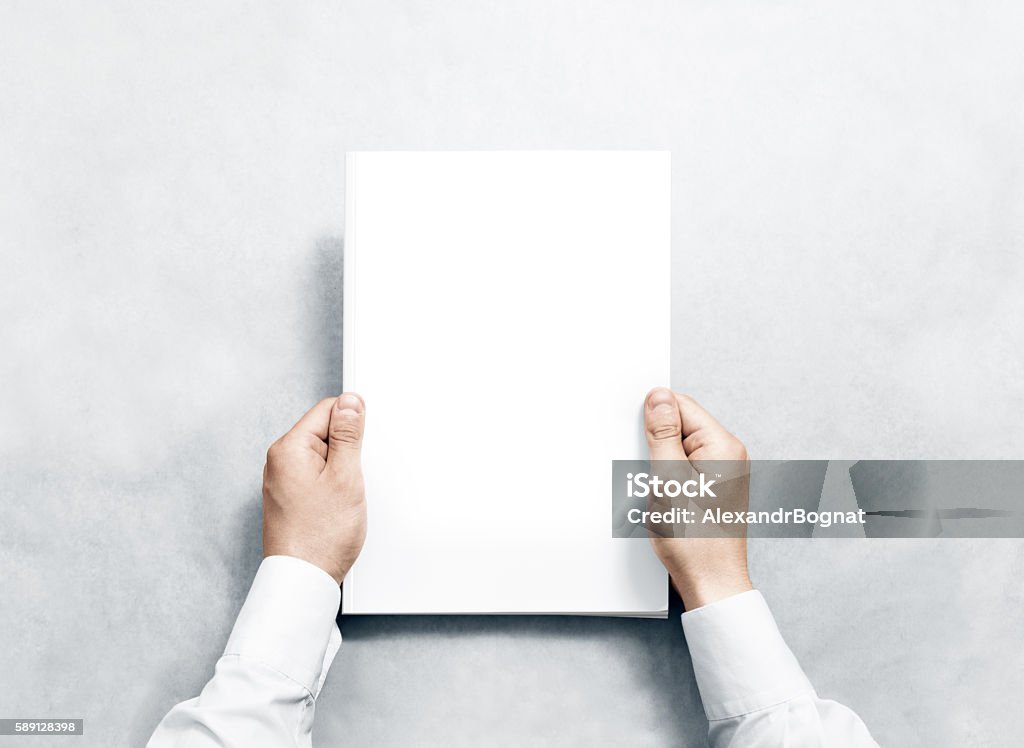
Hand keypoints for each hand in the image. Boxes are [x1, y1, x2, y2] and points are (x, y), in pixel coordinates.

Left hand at [262, 393, 366, 583]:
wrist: (304, 580)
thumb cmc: (321, 537)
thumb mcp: (346, 476)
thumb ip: (348, 434)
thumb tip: (350, 401)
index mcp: (288, 449)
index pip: (327, 410)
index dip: (352, 424)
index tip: (360, 448)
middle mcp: (279, 461)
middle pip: (324, 432)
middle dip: (346, 450)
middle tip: (351, 480)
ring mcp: (283, 481)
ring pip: (323, 456)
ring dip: (340, 470)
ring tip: (342, 498)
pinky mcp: (289, 498)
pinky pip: (316, 476)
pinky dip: (332, 486)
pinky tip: (336, 507)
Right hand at [643, 387, 752, 609]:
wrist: (711, 583)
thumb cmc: (694, 540)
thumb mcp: (668, 479)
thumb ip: (663, 434)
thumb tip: (658, 396)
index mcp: (722, 445)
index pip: (681, 405)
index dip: (653, 416)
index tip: (637, 435)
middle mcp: (727, 454)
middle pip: (680, 425)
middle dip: (655, 441)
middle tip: (648, 471)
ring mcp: (721, 471)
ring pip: (678, 447)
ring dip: (659, 462)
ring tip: (657, 490)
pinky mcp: (712, 487)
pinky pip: (682, 467)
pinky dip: (666, 477)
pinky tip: (662, 498)